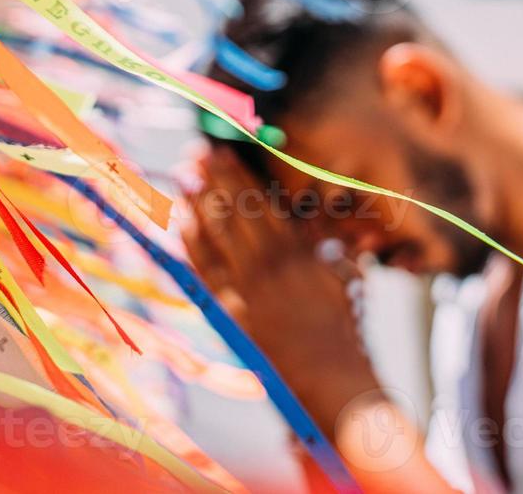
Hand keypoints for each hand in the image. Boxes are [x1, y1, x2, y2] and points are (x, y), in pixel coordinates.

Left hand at [181, 144, 380, 434]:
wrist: (327, 370)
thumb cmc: (341, 323)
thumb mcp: (341, 273)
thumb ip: (324, 242)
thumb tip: (312, 214)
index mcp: (297, 249)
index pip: (260, 200)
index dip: (238, 174)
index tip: (222, 152)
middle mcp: (269, 261)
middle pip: (234, 210)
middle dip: (213, 179)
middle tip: (194, 153)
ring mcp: (247, 285)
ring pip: (216, 235)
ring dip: (197, 204)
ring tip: (182, 178)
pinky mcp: (233, 308)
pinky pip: (206, 271)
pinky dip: (192, 246)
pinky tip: (180, 225)